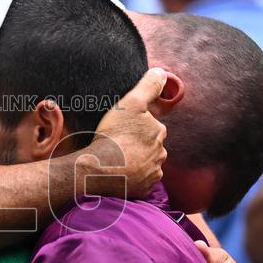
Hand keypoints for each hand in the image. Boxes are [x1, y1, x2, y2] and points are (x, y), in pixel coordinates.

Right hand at [89, 68, 167, 198]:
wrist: (101, 169)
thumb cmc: (115, 134)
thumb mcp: (131, 103)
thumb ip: (148, 86)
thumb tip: (162, 72)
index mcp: (158, 133)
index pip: (151, 127)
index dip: (137, 126)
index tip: (122, 128)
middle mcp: (160, 155)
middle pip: (149, 147)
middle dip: (137, 146)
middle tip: (117, 144)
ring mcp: (151, 175)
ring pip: (145, 165)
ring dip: (134, 162)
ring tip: (115, 160)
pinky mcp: (141, 190)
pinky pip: (138, 183)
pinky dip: (130, 179)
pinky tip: (117, 175)